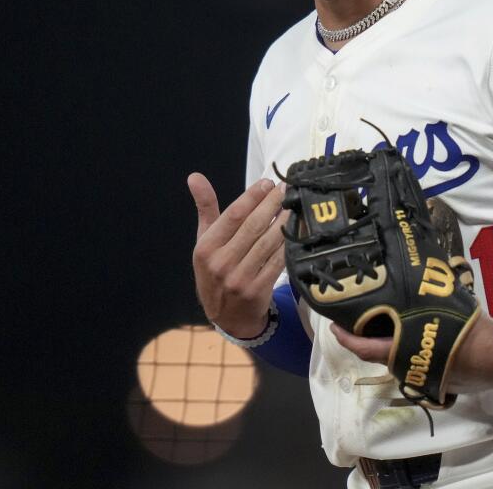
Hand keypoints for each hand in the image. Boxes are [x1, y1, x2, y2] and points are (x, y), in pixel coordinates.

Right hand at [189, 173, 285, 337]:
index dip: (252, 197)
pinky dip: (288, 244)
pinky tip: (296, 230)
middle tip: (287, 188)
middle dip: (272, 204)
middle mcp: (221, 263)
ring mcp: (240, 278)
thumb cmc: (215, 270)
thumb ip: (205, 208)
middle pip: (253, 226)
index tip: (267, 183)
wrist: (226, 316)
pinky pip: (277, 261)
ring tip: (295, 204)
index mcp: (206, 248)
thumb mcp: (204, 240)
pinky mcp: (258, 290)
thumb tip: (195, 177)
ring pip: (268, 242)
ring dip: (284, 221)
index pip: (233, 215)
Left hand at [329, 312, 492, 393]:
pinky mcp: (433, 381)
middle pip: (375, 353)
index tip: (333, 327)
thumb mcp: (451, 310)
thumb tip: (417, 285)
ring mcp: (420, 378)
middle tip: (355, 316)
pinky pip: (411, 362)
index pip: (366, 348)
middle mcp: (408, 368)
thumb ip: (428, 304)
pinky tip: (409, 333)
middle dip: (363, 336)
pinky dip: (404, 349)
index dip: (347, 338)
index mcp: (407, 352)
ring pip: (393, 358)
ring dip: (384, 342)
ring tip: (381, 319)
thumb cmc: (476, 335)